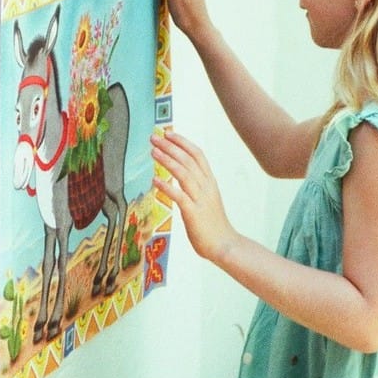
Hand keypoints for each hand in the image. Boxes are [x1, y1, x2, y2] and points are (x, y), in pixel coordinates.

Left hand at [151, 130, 237, 263]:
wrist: (224, 244)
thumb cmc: (213, 223)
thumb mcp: (207, 198)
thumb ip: (196, 185)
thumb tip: (179, 174)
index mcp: (210, 182)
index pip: (197, 155)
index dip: (182, 142)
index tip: (168, 133)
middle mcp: (206, 187)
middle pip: (188, 160)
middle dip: (170, 147)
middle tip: (154, 137)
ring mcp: (201, 200)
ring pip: (184, 174)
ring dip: (167, 161)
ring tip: (153, 152)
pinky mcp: (193, 214)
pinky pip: (179, 197)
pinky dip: (167, 187)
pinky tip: (155, 180)